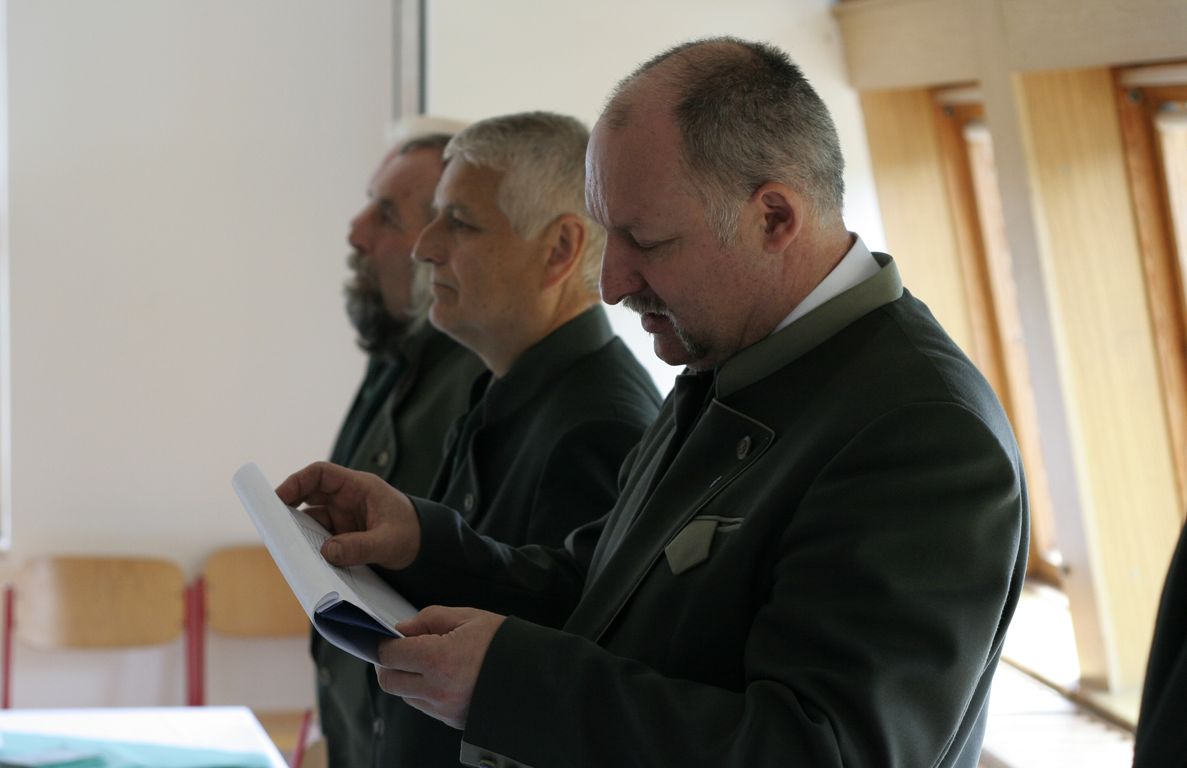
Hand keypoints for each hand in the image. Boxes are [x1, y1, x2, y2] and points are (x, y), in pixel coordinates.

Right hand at [276, 460, 420, 569]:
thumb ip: (360, 547)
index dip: (297, 482)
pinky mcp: (344, 534)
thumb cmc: (414, 535)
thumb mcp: (389, 542)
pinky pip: (321, 536)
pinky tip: (304, 558)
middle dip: (289, 508)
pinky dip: (311, 545)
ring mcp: (344, 516)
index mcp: (359, 487)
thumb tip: (327, 552)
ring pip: (312, 519)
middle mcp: (348, 498)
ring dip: (300, 531)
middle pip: (309, 495)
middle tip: (271, 526)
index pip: (321, 474)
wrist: (429, 548)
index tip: (278, 498)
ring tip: (285, 547)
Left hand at [375, 605, 506, 729]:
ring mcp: (444, 709)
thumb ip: (429, 619)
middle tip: (401, 650)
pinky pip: (424, 706)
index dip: (384, 643)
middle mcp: (437, 689)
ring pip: (405, 696)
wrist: (537, 674)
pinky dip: (423, 692)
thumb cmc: (506, 643)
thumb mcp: (468, 617)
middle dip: (389, 665)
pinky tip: (443, 676)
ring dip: (407, 679)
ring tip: (429, 662)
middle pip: (389, 681)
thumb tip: (402, 628)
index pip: (389, 655)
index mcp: (439, 659)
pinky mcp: (452, 720)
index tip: (388, 637)